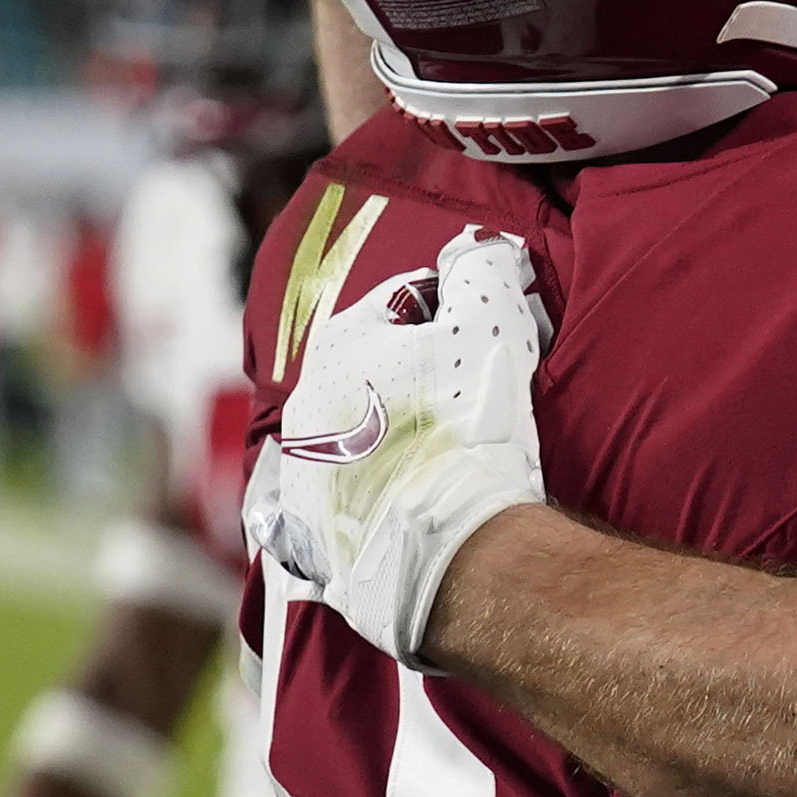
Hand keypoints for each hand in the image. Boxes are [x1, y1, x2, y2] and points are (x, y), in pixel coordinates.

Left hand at [246, 233, 554, 660]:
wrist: (450, 551)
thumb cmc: (471, 430)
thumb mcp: (491, 327)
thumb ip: (481, 270)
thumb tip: (478, 245)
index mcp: (341, 344)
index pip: (404, 302)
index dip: (456, 313)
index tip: (494, 339)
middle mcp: (305, 403)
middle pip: (372, 371)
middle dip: (413, 377)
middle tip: (471, 402)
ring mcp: (301, 473)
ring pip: (349, 437)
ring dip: (385, 439)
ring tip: (438, 462)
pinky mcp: (308, 536)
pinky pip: (334, 506)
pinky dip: (361, 502)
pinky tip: (399, 511)